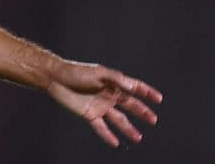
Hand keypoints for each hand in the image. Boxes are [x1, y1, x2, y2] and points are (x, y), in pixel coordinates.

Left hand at [46, 61, 162, 146]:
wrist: (55, 79)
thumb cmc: (76, 72)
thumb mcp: (99, 73)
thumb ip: (117, 79)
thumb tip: (133, 86)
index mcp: (113, 83)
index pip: (134, 87)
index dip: (146, 92)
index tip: (158, 98)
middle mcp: (108, 95)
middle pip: (129, 105)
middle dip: (142, 112)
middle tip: (153, 120)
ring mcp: (100, 106)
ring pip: (118, 119)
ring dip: (128, 128)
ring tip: (138, 137)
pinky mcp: (89, 114)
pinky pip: (101, 127)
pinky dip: (108, 135)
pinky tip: (116, 143)